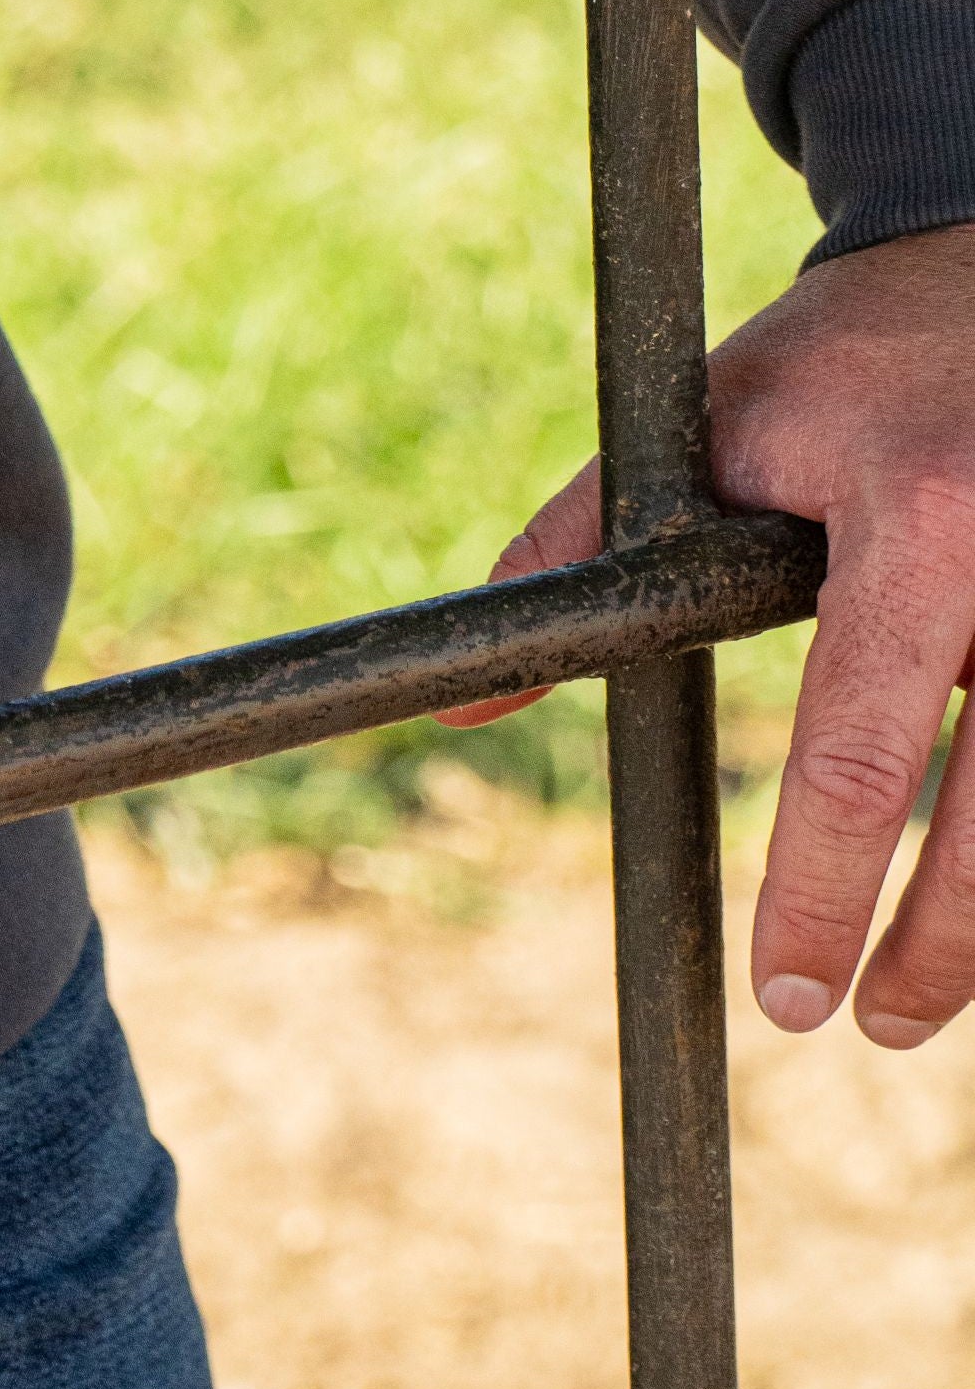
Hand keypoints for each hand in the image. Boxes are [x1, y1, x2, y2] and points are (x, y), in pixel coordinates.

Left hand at [460, 220, 974, 1044]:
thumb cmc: (837, 366)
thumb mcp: (707, 428)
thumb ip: (584, 544)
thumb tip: (462, 692)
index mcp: (914, 520)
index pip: (859, 739)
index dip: (820, 880)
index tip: (788, 986)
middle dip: (933, 949)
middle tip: (864, 1022)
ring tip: (923, 1000)